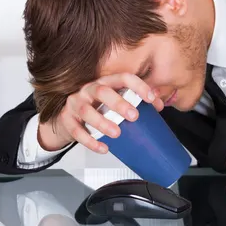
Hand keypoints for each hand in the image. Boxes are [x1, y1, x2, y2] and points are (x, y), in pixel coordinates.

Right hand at [38, 73, 163, 151]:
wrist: (68, 117)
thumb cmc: (97, 107)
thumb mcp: (115, 101)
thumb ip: (136, 100)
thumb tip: (159, 104)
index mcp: (105, 82)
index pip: (123, 78)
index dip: (138, 86)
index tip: (151, 98)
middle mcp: (89, 89)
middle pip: (102, 91)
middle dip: (119, 103)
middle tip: (134, 116)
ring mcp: (75, 103)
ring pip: (87, 111)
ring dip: (103, 122)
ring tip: (117, 133)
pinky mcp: (66, 119)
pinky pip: (76, 131)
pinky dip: (90, 141)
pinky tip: (103, 148)